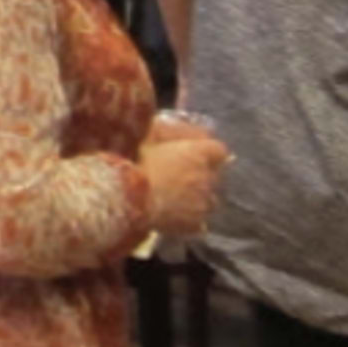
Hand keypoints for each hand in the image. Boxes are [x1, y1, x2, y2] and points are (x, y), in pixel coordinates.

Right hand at [138, 123, 229, 238]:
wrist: (128, 198)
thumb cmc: (135, 163)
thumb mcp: (143, 138)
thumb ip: (158, 131)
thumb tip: (158, 122)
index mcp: (198, 153)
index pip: (219, 150)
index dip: (210, 153)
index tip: (200, 155)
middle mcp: (207, 178)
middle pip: (215, 177)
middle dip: (203, 177)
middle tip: (182, 178)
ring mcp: (204, 203)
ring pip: (210, 201)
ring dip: (199, 200)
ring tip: (178, 201)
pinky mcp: (196, 224)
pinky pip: (200, 223)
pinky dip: (191, 221)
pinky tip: (176, 218)